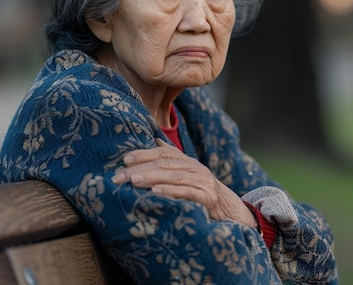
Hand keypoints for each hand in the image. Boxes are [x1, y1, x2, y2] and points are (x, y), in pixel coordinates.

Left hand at [111, 139, 255, 227]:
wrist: (232, 211)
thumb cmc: (205, 194)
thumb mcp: (189, 175)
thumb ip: (174, 160)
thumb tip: (156, 141)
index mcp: (189, 162)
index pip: (164, 152)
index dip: (144, 154)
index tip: (125, 159)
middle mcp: (196, 168)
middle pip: (165, 164)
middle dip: (140, 169)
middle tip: (119, 176)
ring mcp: (203, 181)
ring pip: (174, 176)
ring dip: (151, 177)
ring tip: (133, 181)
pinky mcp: (208, 197)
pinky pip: (187, 192)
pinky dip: (170, 191)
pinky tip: (155, 192)